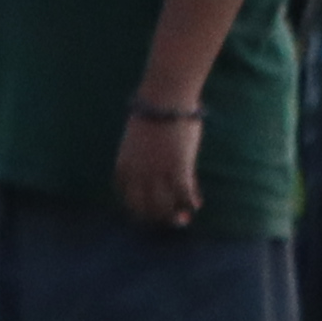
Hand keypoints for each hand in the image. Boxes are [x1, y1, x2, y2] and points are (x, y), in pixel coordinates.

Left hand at [111, 107, 206, 232]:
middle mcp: (138, 175)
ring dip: (175, 216)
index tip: (150, 213)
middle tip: (170, 221)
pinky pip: (184, 195)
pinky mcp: (178, 169)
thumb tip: (155, 169)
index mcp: (124, 168)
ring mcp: (158, 174)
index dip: (139, 211)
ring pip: (165, 207)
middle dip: (157, 219)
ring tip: (184, 219)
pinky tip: (197, 204)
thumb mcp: (139, 141)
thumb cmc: (154, 113)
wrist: (165, 98)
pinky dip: (191, 202)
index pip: (127, 199)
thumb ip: (143, 160)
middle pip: (145, 208)